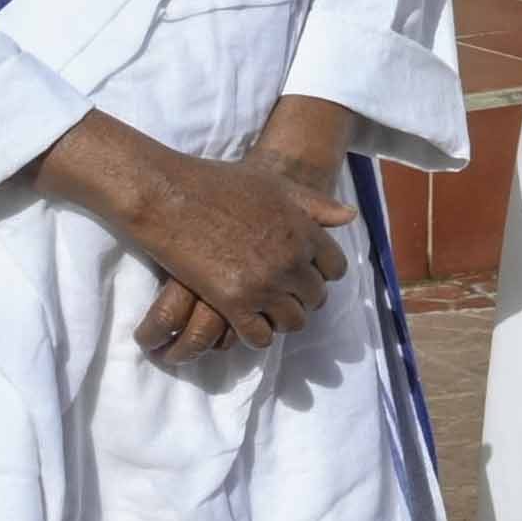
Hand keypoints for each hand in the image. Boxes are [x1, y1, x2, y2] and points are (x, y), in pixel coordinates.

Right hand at [42, 110, 353, 358]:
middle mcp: (291, 260)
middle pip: (315, 298)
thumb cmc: (220, 184)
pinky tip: (245, 323)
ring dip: (281, 319)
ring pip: (292, 321)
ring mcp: (265, 283)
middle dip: (302, 298)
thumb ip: (315, 204)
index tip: (305, 275)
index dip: (322, 274)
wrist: (171, 194)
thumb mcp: (275, 185)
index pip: (335, 268)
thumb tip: (350, 216)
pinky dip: (257, 335)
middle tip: (283, 297)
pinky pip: (260, 336)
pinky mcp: (234, 302)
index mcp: (304, 232)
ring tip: (265, 312)